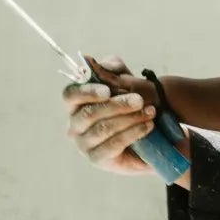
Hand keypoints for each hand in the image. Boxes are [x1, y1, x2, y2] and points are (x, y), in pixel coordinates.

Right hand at [63, 53, 156, 173]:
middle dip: (117, 105)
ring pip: (102, 129)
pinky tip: (147, 126)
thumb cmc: (131, 107)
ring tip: (150, 112)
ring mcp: (84, 145)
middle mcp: (74, 126)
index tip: (108, 90)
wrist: (149, 139)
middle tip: (139, 100)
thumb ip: (113, 70)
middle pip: (89, 113)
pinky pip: (113, 144)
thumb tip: (92, 60)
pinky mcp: (97, 159)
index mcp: (75, 105)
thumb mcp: (126, 83)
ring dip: (129, 118)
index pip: (70, 95)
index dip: (86, 91)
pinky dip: (132, 133)